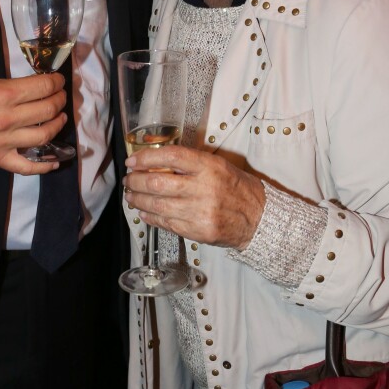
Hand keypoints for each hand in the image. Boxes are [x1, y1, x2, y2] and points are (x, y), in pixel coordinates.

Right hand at [0, 74, 67, 174]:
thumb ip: (9, 87)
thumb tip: (33, 87)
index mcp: (2, 95)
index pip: (43, 87)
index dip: (56, 82)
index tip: (58, 80)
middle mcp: (6, 119)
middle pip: (47, 110)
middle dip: (59, 100)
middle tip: (60, 96)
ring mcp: (3, 142)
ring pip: (44, 135)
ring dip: (57, 124)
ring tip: (59, 117)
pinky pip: (27, 167)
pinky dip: (45, 165)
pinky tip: (56, 160)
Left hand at [123, 146, 264, 249]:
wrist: (259, 218)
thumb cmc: (236, 187)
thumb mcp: (217, 165)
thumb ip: (190, 163)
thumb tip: (155, 162)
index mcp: (209, 166)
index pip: (171, 157)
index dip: (146, 157)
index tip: (132, 160)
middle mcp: (204, 188)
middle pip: (158, 183)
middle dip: (136, 181)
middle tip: (128, 179)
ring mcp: (200, 212)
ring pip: (158, 205)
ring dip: (138, 200)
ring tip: (131, 195)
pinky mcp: (198, 232)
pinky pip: (167, 223)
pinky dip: (150, 216)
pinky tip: (144, 211)